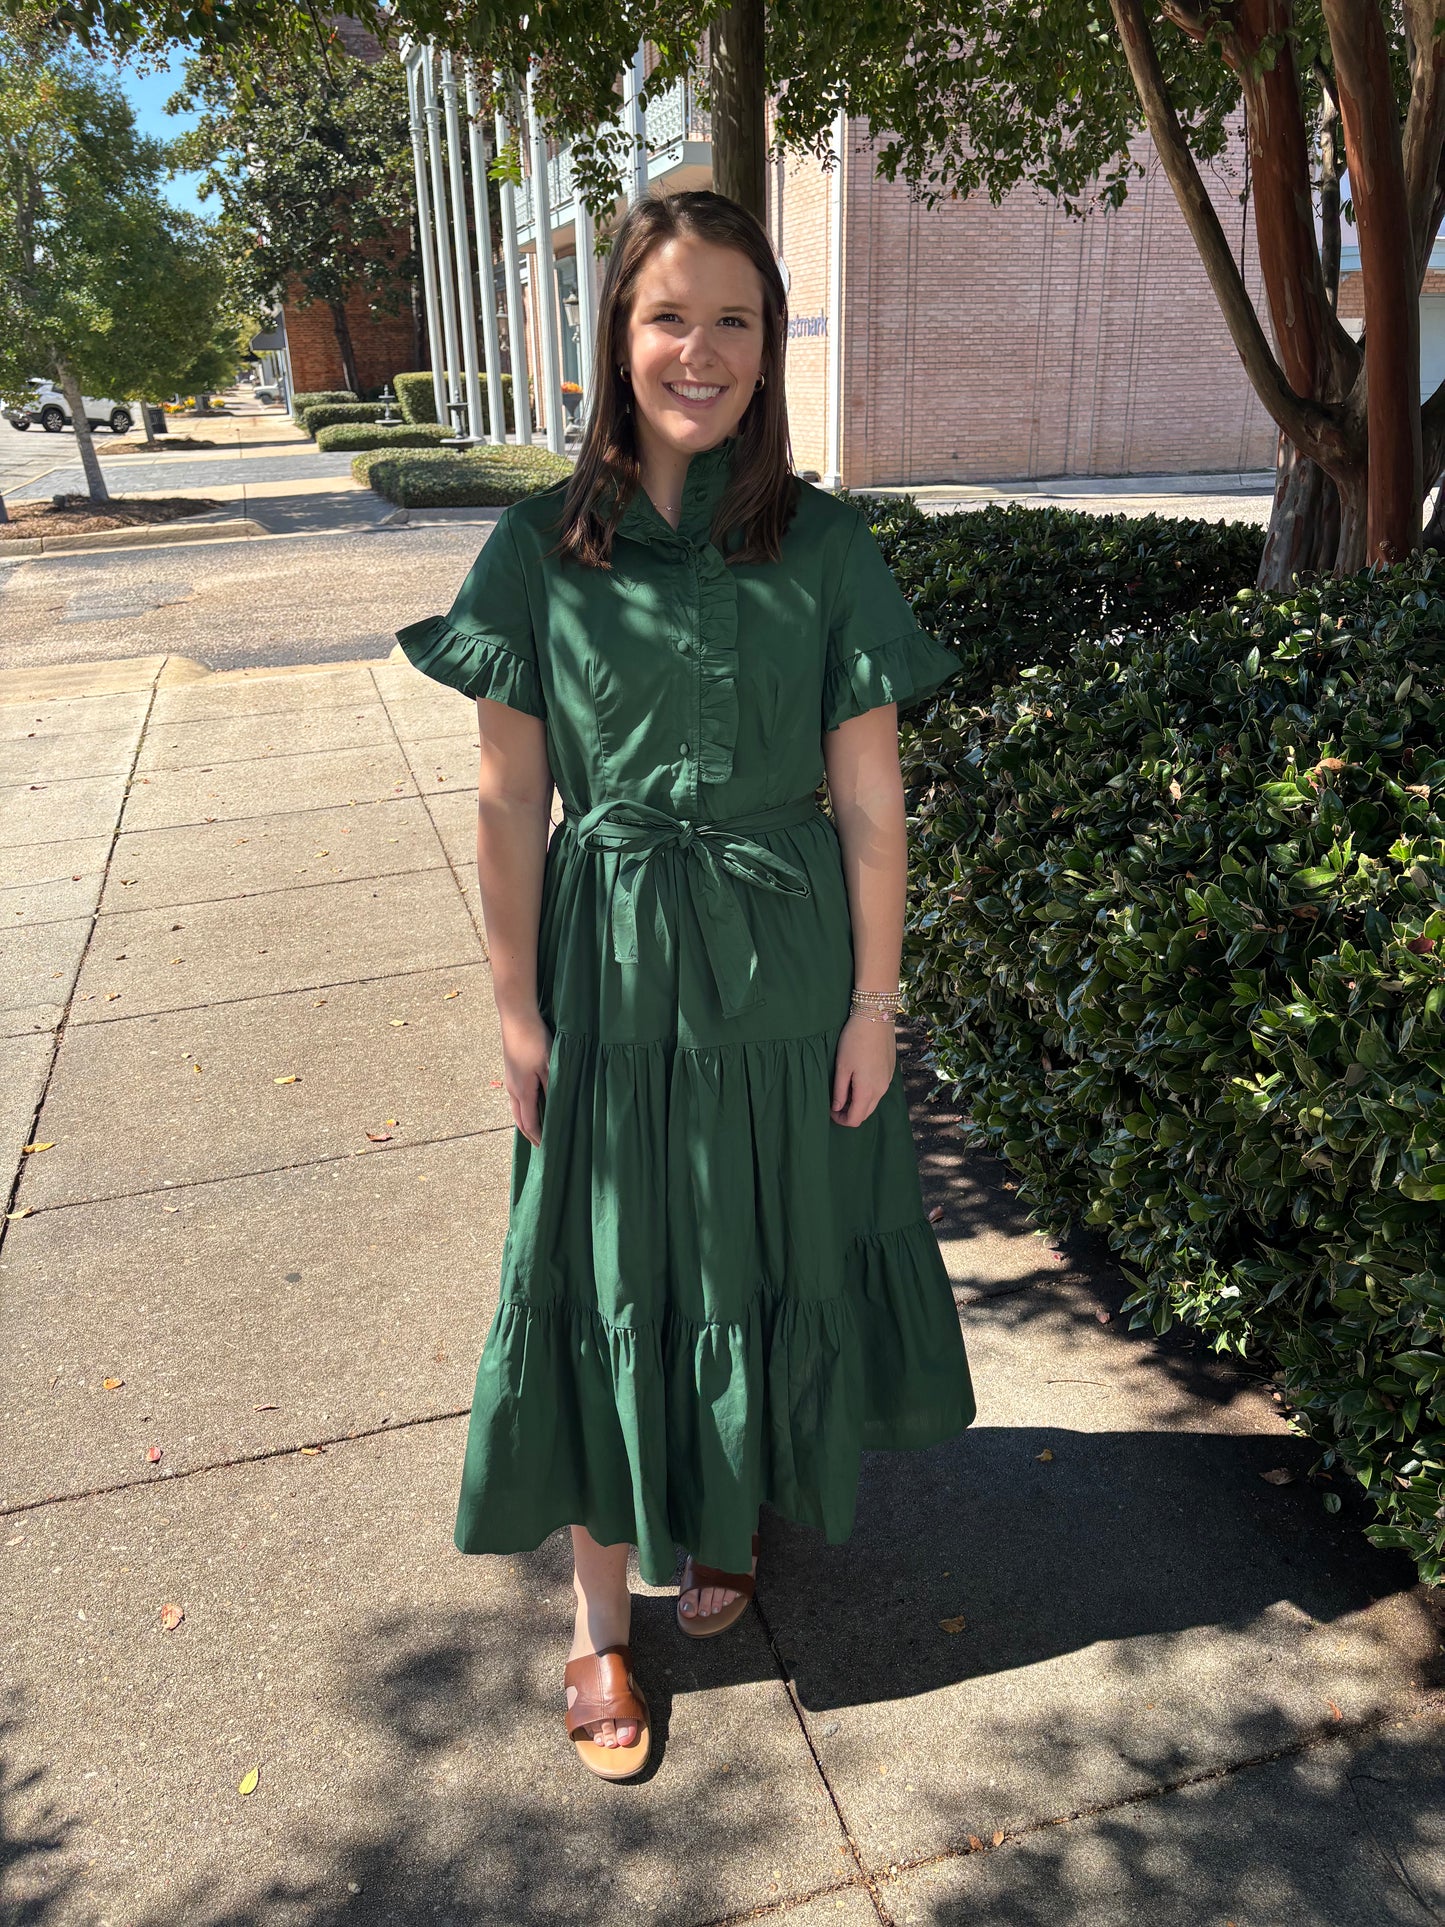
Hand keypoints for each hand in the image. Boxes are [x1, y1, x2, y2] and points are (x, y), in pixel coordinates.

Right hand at [501, 1010, 552, 1145]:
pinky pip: (516, 1097)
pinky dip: (524, 1107)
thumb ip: (553, 1088)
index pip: (529, 1123)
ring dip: (526, 1121)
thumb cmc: (534, 1039)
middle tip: (541, 1144)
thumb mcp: (549, 1065)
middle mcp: (513, 1088)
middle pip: (519, 1119)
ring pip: (516, 1108)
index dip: (538, 1137)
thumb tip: (557, 1109)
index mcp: (522, 1091)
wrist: (516, 1016)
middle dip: (530, 1133)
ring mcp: (510, 1079)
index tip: (548, 1149)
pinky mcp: (511, 1070)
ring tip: (537, 1128)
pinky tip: (533, 1103)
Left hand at [830, 1011, 896, 1127]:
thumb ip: (840, 1091)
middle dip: (850, 1113)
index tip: (830, 1111)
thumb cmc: (854, 1040)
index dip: (840, 1120)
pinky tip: (858, 1077)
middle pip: (866, 1113)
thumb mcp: (841, 1067)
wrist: (876, 1016)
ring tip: (845, 1089)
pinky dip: (868, 1091)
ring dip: (859, 1102)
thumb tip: (836, 1108)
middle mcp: (881, 1089)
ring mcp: (888, 1080)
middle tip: (835, 1102)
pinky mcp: (891, 1071)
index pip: (855, 1119)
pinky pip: (879, 1089)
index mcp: (867, 1091)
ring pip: (873, 1101)